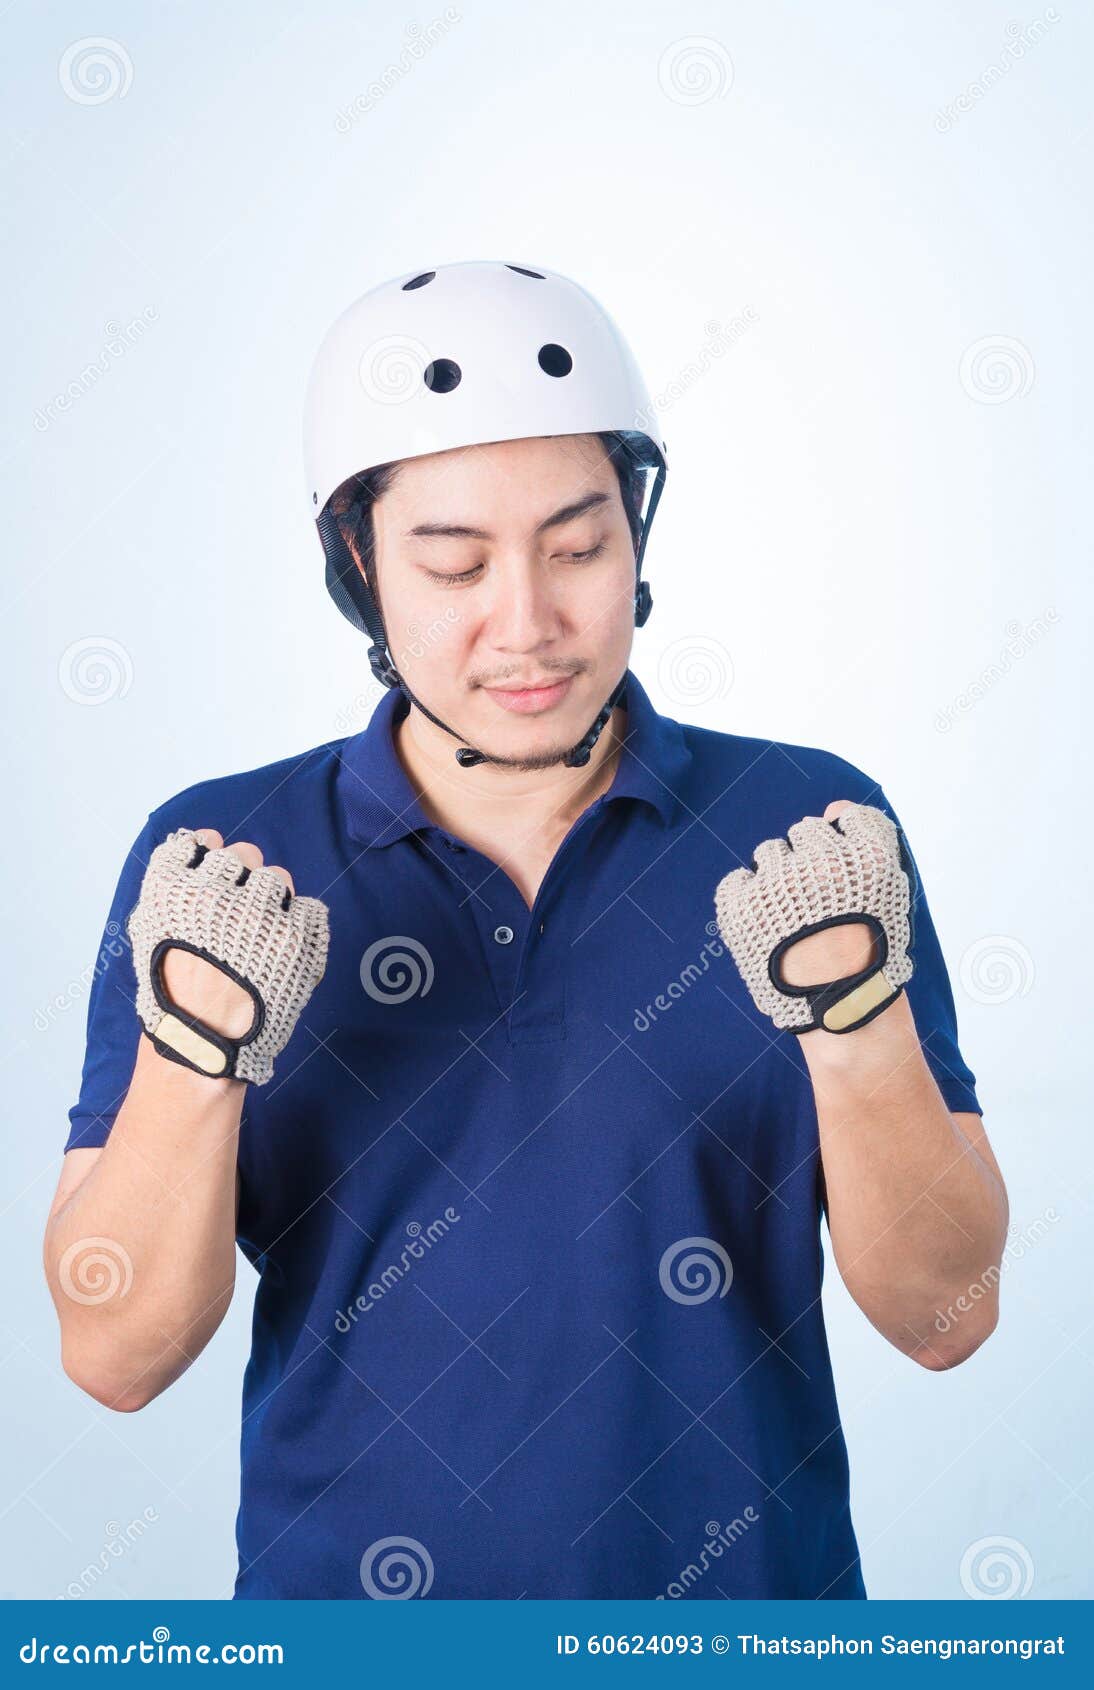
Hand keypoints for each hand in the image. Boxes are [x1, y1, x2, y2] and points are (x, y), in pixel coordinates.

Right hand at [127, 827, 329, 1083]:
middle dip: (242, 879)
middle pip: (245, 855)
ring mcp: (260, 912)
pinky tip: (284, 947)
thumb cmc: (171, 990)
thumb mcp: (149, 928)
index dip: (209, 859)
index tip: (212, 882)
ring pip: (279, 878)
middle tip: (236, 916)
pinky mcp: (296, 935)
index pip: (201, 841)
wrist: (202, 1042)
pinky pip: (310, 907)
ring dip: (272, 900)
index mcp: (174, 886)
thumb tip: (193, 841)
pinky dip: (302, 923)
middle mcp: (218, 891)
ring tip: (259, 936)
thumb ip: (169, 881)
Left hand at [713, 799, 915, 1034]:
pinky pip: (736, 880)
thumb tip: (833, 808)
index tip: (846, 876)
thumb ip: (866, 843)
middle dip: (809, 861)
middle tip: (817, 904)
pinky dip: (745, 898)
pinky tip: (764, 924)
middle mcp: (822, 861)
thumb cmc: (869, 954)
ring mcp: (778, 881)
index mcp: (869, 856)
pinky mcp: (741, 904)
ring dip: (779, 877)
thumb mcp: (889, 895)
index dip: (846, 845)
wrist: (841, 1009)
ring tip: (792, 920)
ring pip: (770, 852)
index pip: (848, 816)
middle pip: (805, 832)